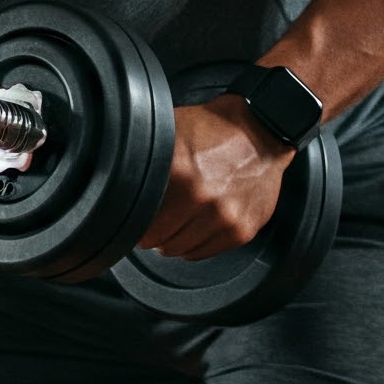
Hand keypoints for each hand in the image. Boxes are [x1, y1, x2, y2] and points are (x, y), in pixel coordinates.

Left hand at [140, 97, 290, 259]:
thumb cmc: (216, 130)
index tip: (135, 218)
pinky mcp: (243, 230)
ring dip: (172, 241)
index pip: (142, 221)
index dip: (135, 221)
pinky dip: (195, 245)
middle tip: (154, 223)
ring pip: (180, 250)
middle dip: (152, 233)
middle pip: (159, 239)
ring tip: (174, 225)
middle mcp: (204, 199)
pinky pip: (205, 253)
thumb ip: (146, 160)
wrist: (264, 130)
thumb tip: (118, 183)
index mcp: (181, 175)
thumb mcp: (171, 132)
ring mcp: (226, 218)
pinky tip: (194, 229)